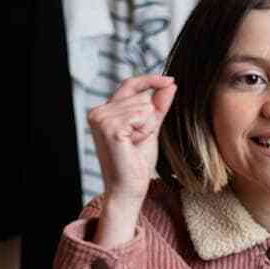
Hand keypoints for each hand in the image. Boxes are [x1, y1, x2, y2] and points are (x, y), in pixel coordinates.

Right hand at [88, 74, 176, 208]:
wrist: (129, 188)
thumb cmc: (137, 162)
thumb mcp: (150, 128)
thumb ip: (158, 106)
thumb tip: (170, 83)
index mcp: (104, 111)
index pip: (129, 84)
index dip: (150, 80)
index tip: (171, 80)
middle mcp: (98, 112)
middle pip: (140, 97)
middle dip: (150, 118)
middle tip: (138, 141)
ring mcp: (101, 119)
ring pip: (143, 106)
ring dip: (147, 127)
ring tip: (134, 144)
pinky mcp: (110, 128)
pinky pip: (142, 115)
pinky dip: (145, 130)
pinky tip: (133, 145)